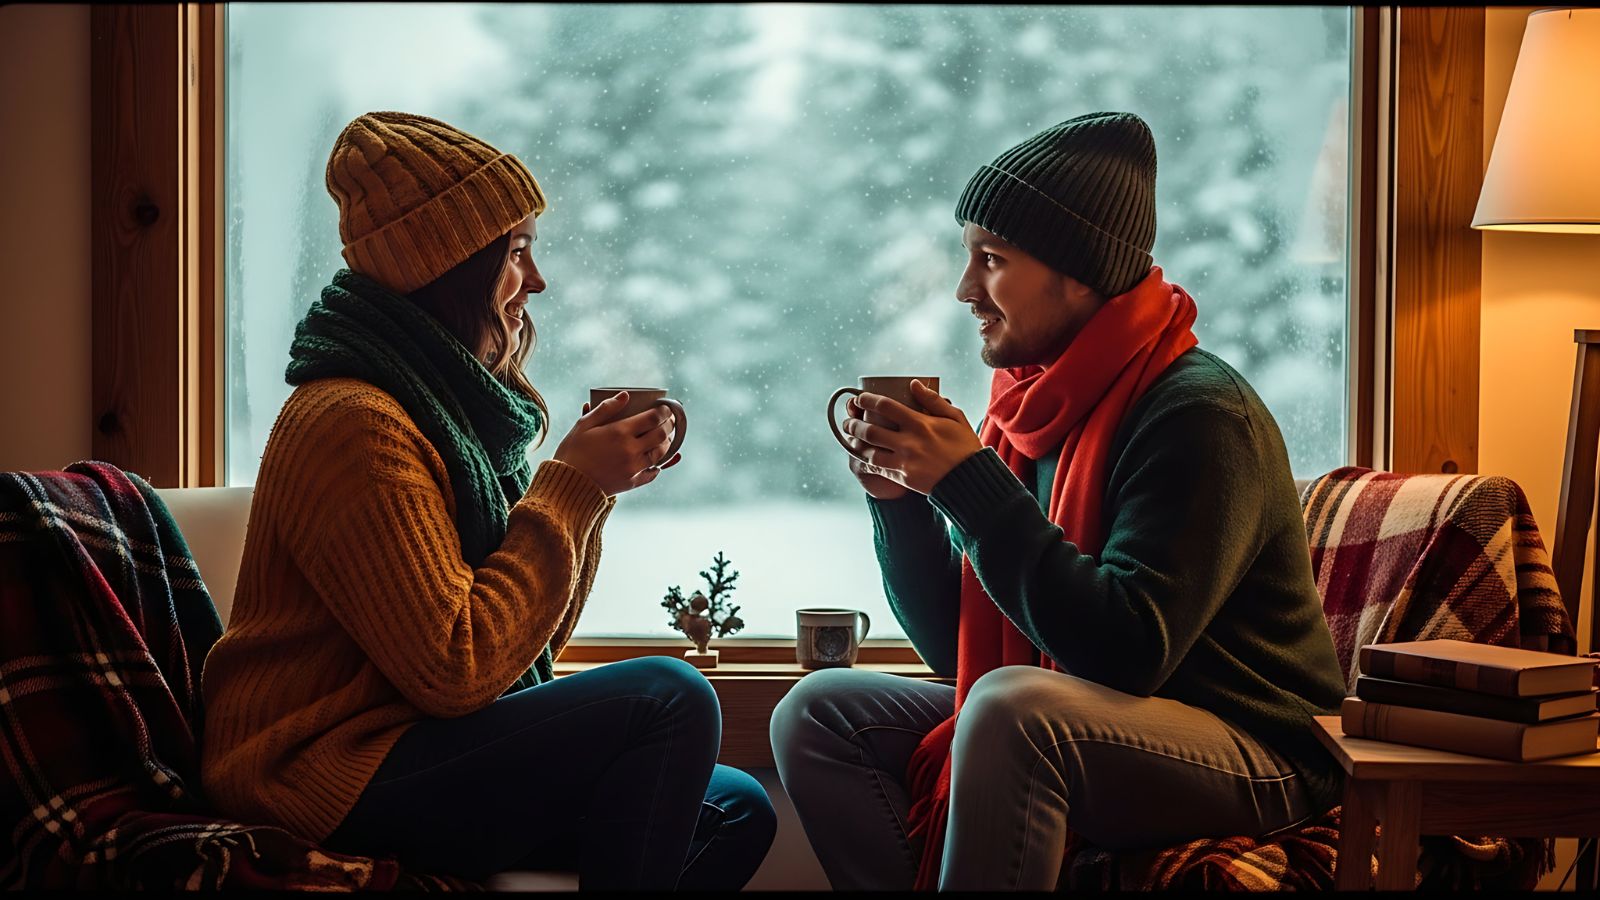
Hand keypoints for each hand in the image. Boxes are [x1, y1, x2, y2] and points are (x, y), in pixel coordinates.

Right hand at [552, 392, 682, 495]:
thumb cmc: (572, 451)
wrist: (566, 483)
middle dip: (669, 425)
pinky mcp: (631, 482)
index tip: (665, 409)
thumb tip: (625, 395)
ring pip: (660, 453)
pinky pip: (652, 473)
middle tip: (670, 421)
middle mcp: (631, 450)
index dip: (663, 412)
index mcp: (619, 432)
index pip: (652, 418)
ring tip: (666, 437)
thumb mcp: (584, 425)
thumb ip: (606, 408)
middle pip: (661, 435)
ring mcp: (633, 468)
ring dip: (667, 443)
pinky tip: (657, 462)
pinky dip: (658, 466)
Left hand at [839, 380, 982, 495]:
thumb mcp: (954, 417)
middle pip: (870, 430)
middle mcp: (908, 441)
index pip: (885, 406)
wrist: (970, 479)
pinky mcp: (903, 477)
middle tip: (849, 420)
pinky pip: (877, 467)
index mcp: (920, 423)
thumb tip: (914, 384)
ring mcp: (904, 460)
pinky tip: (861, 455)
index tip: (860, 399)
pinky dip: (865, 460)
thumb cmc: (964, 446)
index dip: (867, 400)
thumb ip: (933, 400)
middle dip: (854, 424)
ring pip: (869, 451)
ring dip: (855, 443)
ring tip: (850, 437)